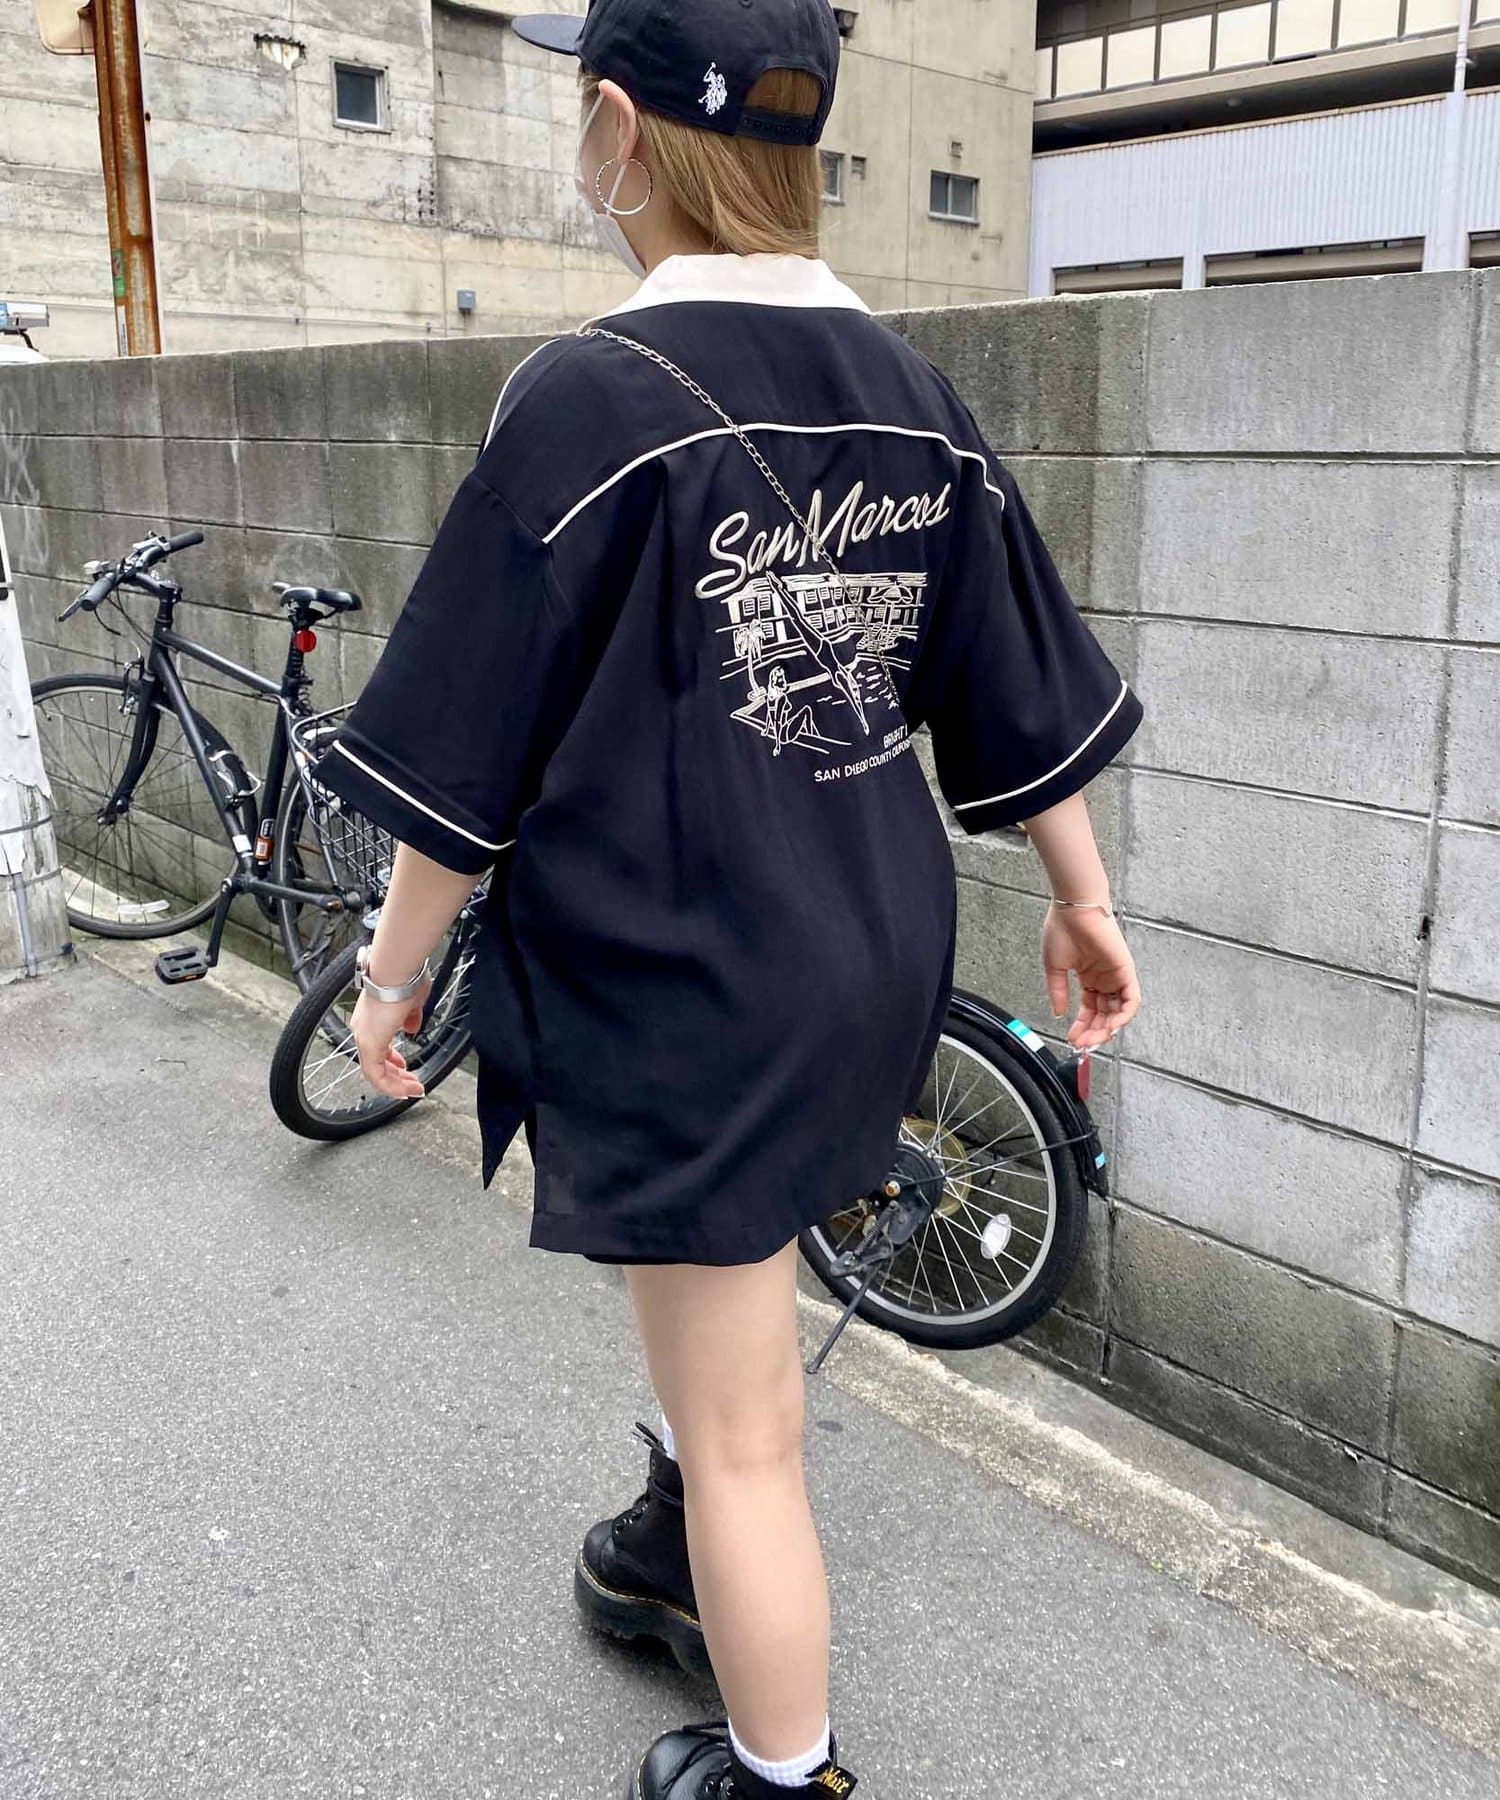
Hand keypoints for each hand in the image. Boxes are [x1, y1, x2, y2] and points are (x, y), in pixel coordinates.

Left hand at [350, 977, 432, 1098]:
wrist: (397, 971)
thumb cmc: (404, 980)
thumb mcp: (412, 1003)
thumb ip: (411, 1018)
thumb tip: (412, 1027)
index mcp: (371, 1020)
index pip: (378, 1049)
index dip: (393, 1062)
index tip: (406, 1068)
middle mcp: (363, 1030)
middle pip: (376, 1064)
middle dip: (396, 1077)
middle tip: (412, 1085)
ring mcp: (364, 1037)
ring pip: (375, 1072)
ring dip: (396, 1084)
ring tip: (412, 1090)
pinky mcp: (369, 1043)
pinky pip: (377, 1074)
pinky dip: (393, 1085)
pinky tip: (407, 1089)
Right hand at [1040, 902, 1140, 1050]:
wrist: (1073, 908)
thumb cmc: (1061, 928)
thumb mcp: (1054, 967)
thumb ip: (1057, 992)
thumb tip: (1058, 1013)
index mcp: (1088, 977)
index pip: (1090, 1010)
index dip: (1082, 1026)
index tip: (1073, 1039)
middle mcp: (1104, 979)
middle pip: (1104, 1014)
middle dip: (1094, 1032)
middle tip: (1082, 1044)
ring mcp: (1116, 976)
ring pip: (1118, 1012)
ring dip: (1107, 1029)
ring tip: (1092, 1040)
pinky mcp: (1126, 971)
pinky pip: (1131, 1000)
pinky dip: (1123, 1016)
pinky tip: (1110, 1027)